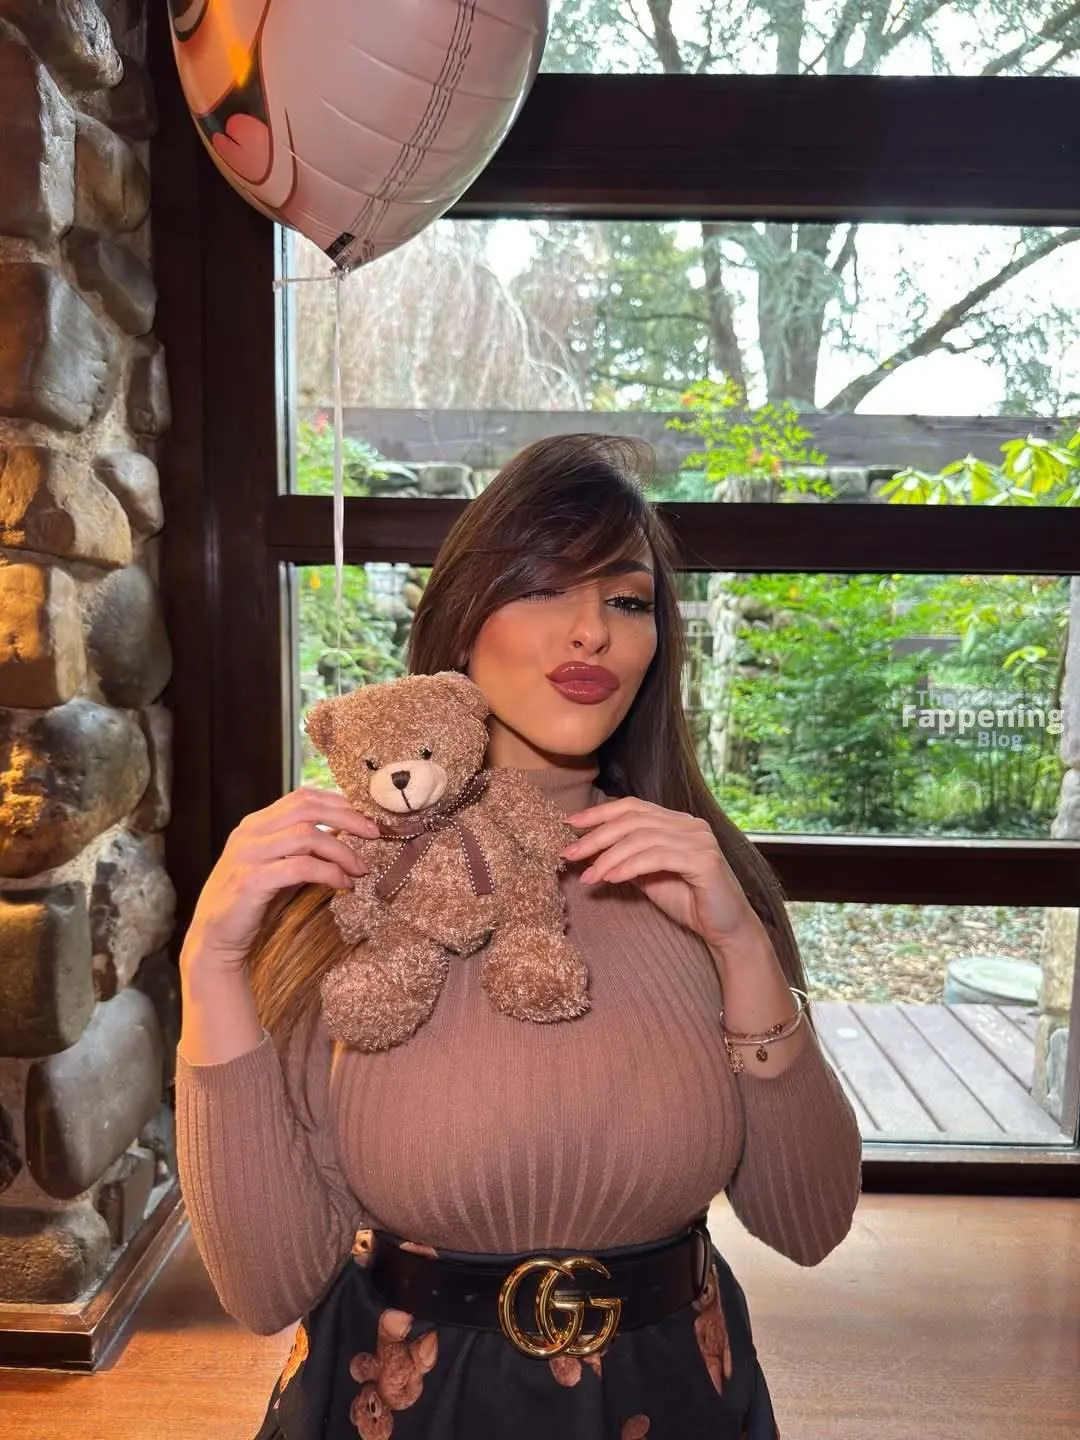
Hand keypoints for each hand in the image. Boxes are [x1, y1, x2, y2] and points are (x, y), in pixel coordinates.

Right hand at [180, 786, 379, 971]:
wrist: (215, 940)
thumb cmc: (254, 903)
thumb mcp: (280, 866)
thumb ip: (305, 848)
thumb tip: (349, 835)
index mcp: (256, 823)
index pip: (303, 797)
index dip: (339, 803)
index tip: (367, 818)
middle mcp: (249, 833)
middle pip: (306, 808)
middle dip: (347, 818)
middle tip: (375, 834)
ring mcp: (247, 855)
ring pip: (306, 835)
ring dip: (342, 850)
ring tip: (360, 868)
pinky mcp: (250, 882)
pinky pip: (299, 867)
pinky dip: (328, 873)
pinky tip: (344, 884)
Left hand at [561, 797, 755, 949]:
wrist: (725, 930)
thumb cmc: (688, 902)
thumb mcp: (649, 876)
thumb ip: (627, 859)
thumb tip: (590, 851)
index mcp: (677, 822)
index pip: (632, 806)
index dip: (599, 813)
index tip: (570, 824)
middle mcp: (690, 825)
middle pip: (633, 820)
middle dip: (596, 836)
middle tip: (569, 854)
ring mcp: (700, 840)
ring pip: (641, 838)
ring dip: (608, 857)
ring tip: (588, 876)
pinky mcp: (704, 860)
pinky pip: (656, 857)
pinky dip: (629, 866)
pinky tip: (610, 879)